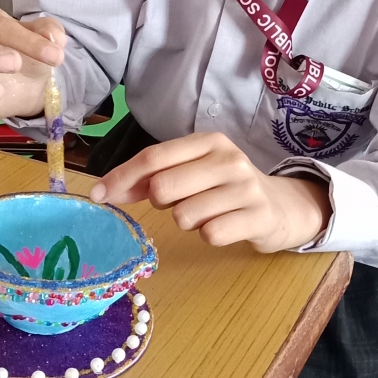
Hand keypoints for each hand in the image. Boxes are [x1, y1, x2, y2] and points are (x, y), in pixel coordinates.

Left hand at [90, 132, 331, 252]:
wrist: (281, 206)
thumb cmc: (224, 188)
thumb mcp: (192, 172)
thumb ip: (151, 178)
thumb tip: (103, 191)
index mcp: (208, 142)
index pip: (153, 157)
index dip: (121, 178)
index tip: (97, 196)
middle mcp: (228, 159)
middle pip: (164, 187)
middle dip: (161, 203)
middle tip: (181, 202)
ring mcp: (245, 188)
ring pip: (184, 216)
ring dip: (187, 221)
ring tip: (208, 213)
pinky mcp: (258, 217)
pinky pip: (210, 234)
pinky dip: (209, 235)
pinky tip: (224, 226)